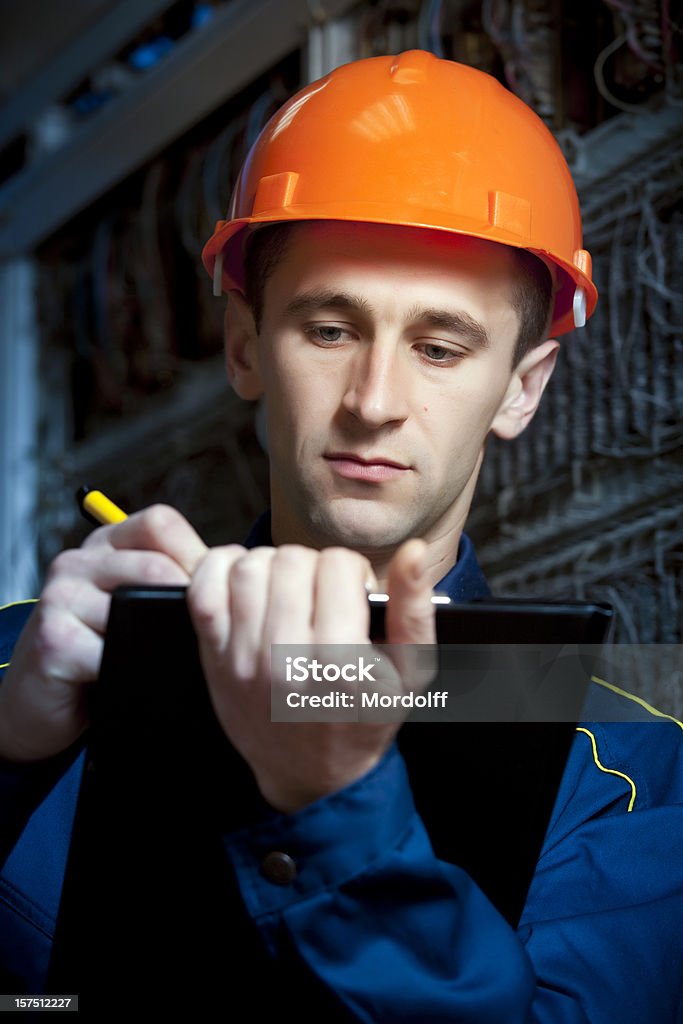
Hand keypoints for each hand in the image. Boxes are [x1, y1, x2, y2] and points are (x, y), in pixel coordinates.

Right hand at [0, 506, 206, 762]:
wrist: (36, 700)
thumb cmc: (96, 649)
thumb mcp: (131, 604)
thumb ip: (169, 581)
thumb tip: (232, 575)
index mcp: (105, 545)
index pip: (159, 523)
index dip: (197, 554)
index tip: (220, 589)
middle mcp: (78, 562)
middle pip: (154, 563)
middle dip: (193, 598)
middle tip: (211, 630)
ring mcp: (61, 598)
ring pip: (136, 602)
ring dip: (167, 634)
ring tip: (182, 654)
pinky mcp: (53, 641)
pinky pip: (112, 649)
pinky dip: (138, 666)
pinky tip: (143, 674)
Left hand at [187, 539, 435, 812]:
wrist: (315, 775)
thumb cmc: (366, 717)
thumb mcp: (411, 671)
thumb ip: (414, 607)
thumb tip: (414, 551)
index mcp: (340, 662)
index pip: (338, 565)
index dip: (351, 569)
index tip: (353, 591)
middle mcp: (286, 659)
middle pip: (291, 561)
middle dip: (312, 566)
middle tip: (320, 591)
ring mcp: (243, 659)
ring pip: (248, 568)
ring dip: (269, 564)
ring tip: (287, 585)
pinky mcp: (215, 659)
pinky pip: (202, 592)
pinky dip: (217, 568)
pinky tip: (243, 577)